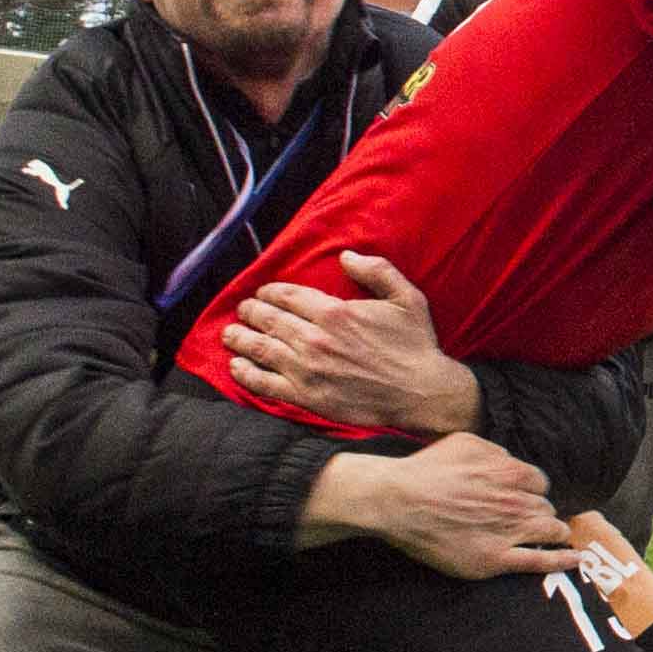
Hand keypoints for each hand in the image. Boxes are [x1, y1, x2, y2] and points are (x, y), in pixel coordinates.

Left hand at [224, 252, 476, 434]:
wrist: (422, 393)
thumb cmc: (416, 345)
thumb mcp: (407, 298)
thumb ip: (377, 271)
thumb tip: (346, 255)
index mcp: (335, 312)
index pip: (287, 295)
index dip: (269, 292)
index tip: (263, 293)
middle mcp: (314, 338)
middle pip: (268, 319)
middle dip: (250, 312)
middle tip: (243, 311)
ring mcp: (306, 369)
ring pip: (260, 348)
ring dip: (240, 338)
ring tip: (230, 334)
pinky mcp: (305, 396)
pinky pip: (264, 383)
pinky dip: (245, 373)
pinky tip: (236, 366)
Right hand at [310, 433, 574, 579]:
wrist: (399, 500)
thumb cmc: (427, 470)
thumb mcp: (467, 442)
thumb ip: (496, 452)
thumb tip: (510, 461)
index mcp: (513, 473)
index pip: (539, 483)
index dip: (530, 490)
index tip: (523, 496)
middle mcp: (518, 502)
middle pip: (544, 507)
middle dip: (538, 510)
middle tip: (526, 517)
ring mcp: (510, 531)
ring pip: (550, 530)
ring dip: (553, 531)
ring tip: (553, 535)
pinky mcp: (496, 558)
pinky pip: (540, 560)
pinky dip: (562, 560)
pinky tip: (576, 561)